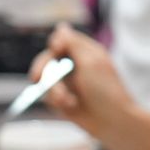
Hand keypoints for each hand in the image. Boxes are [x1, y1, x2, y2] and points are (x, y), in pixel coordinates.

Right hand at [36, 25, 140, 148]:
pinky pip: (49, 96)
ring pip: (46, 79)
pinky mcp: (63, 100)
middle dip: (43, 68)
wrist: (113, 123)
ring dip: (54, 90)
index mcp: (85, 53)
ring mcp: (69, 84)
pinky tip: (70, 106)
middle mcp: (76, 66)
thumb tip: (62, 26)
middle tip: (36, 77)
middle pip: (48, 58)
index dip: (56, 44)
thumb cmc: (106, 91)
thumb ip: (73, 43)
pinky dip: (57, 101)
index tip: (56, 49)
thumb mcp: (90, 62)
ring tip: (66, 100)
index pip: (63, 40)